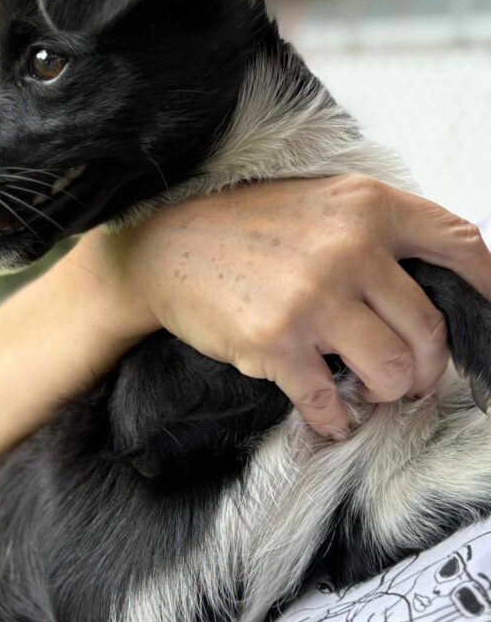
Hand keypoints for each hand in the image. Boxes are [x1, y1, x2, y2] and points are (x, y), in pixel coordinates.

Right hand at [85, 175, 490, 437]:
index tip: (490, 310)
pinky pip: (329, 401)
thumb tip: (429, 281)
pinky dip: (335, 419)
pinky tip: (327, 413)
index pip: (455, 244)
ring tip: (367, 390)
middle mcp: (347, 249)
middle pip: (430, 328)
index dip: (487, 284)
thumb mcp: (318, 202)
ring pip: (393, 371)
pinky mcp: (276, 342)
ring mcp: (313, 297)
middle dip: (428, 367)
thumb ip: (372, 230)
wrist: (164, 246)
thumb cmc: (242, 226)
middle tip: (411, 377)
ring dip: (386, 393)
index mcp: (364, 207)